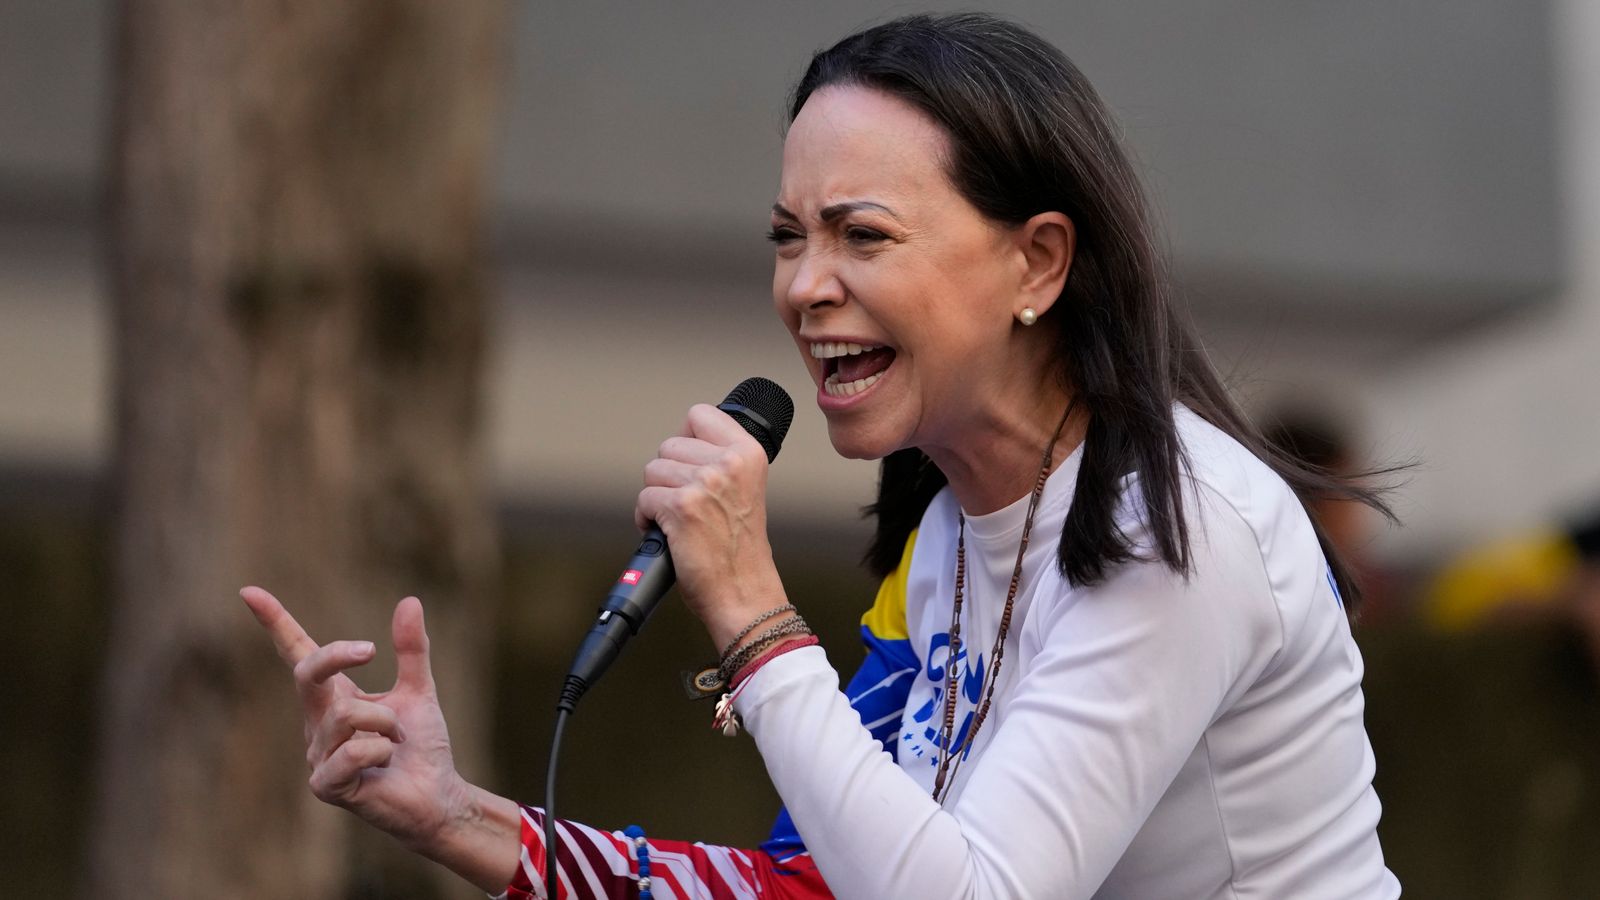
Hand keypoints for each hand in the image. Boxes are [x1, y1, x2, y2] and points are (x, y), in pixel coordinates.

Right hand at [240, 587, 471, 854]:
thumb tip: (409, 600)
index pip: (298, 654)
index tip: (249, 591)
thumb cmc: (420, 746)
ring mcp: (316, 754)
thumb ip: (411, 650)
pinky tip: (386, 763)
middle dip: (337, 656)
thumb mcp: (418, 689)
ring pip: (347, 714)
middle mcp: (317, 722)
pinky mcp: (325, 784)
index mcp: (334, 696)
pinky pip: (353, 750)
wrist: (437, 794)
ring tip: (396, 739)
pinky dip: (382, 749)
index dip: (275, 622)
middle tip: (370, 650)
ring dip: (386, 721)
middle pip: (307, 673)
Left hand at [636, 403, 789, 647]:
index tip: (689, 462)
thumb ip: (721, 461)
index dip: (686, 438)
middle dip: (668, 475)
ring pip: (653, 471)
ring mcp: (705, 483)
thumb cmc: (740, 550)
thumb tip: (681, 444)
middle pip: (669, 444)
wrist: (744, 593)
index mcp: (749, 453)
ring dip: (657, 498)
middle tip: (687, 503)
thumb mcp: (744, 490)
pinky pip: (644, 499)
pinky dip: (646, 519)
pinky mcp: (681, 507)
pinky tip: (667, 534)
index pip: (700, 414)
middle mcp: (729, 463)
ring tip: (679, 520)